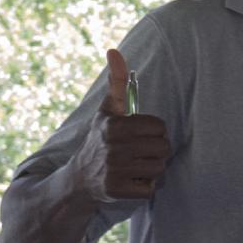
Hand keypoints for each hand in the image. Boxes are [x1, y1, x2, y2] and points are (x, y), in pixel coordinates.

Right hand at [72, 49, 170, 202]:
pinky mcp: (118, 191)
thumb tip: (115, 51)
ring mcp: (115, 171)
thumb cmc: (99, 140)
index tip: (139, 136)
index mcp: (115, 126)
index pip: (160, 127)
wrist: (78, 180)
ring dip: (151, 169)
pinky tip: (130, 181)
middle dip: (155, 151)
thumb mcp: (106, 111)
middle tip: (139, 153)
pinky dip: (144, 186)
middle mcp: (114, 147)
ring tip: (134, 166)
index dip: (154, 132)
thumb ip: (116, 83)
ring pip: (159, 168)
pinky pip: (151, 188)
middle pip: (163, 148)